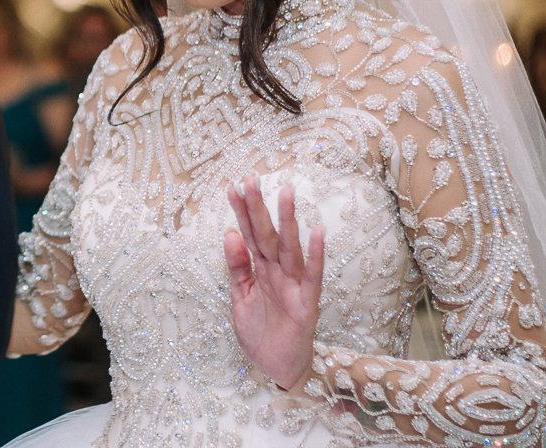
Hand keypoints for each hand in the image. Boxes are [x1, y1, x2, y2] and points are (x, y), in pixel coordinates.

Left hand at [224, 173, 323, 391]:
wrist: (277, 368)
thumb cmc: (261, 333)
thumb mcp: (240, 298)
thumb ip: (237, 268)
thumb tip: (230, 233)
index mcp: (260, 270)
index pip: (249, 234)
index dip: (241, 211)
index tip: (233, 186)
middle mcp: (277, 272)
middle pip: (266, 234)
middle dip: (259, 207)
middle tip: (252, 179)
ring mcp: (293, 285)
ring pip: (289, 248)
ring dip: (288, 221)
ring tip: (286, 194)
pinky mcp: (307, 303)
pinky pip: (312, 275)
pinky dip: (316, 255)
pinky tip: (317, 232)